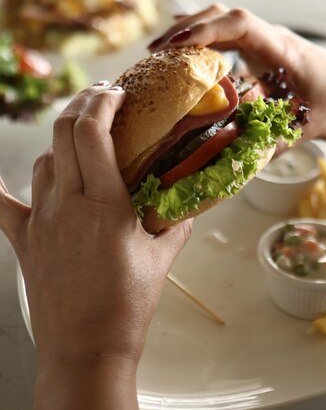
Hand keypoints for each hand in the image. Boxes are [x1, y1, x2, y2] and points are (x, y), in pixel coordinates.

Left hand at [0, 83, 190, 408]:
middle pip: (63, 133)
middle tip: (101, 98)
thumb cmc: (128, 304)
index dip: (102, 102)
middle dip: (82, 105)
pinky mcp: (25, 240)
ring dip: (62, 142)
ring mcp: (42, 221)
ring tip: (82, 141)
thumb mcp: (163, 254)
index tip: (117, 92)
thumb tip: (190, 196)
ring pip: (44, 161)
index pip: (92, 132)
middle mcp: (68, 204)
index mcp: (105, 204)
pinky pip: (3, 205)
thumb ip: (177, 218)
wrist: (87, 349)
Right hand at [148, 5, 325, 154]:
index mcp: (284, 49)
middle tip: (156, 51)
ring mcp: (268, 43)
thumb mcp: (308, 126)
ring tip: (160, 51)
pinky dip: (205, 37)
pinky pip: (230, 36)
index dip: (206, 29)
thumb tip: (230, 158)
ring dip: (193, 30)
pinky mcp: (265, 53)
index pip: (241, 24)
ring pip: (225, 21)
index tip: (176, 44)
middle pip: (225, 14)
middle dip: (189, 27)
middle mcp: (272, 39)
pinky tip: (182, 45)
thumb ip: (271, 140)